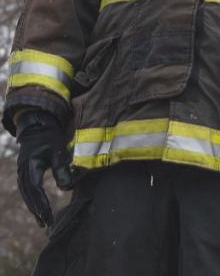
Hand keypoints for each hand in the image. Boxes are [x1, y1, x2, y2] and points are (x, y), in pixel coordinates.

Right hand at [15, 110, 73, 227]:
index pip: (35, 190)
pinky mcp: (24, 172)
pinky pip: (26, 190)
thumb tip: (67, 189)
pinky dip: (32, 200)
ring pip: (26, 194)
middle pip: (28, 195)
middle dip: (37, 210)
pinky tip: (39, 208)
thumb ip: (62, 169)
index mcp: (30, 167)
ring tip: (42, 221)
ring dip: (34, 208)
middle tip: (46, 224)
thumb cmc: (50, 138)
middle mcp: (22, 172)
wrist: (37, 126)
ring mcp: (21, 172)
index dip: (40, 203)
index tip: (47, 215)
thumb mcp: (59, 152)